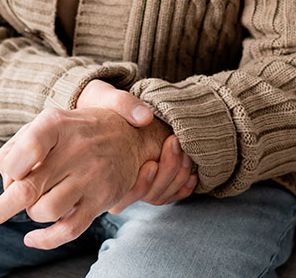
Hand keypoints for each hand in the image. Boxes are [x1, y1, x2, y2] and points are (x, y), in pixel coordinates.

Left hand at [0, 105, 165, 249]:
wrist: (130, 134)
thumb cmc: (77, 130)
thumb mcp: (49, 122)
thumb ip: (20, 146)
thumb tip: (7, 184)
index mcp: (57, 124)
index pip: (23, 151)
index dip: (9, 168)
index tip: (12, 171)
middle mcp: (75, 149)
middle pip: (29, 188)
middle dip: (2, 208)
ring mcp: (91, 175)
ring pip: (45, 211)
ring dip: (32, 213)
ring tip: (35, 204)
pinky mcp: (101, 198)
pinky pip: (69, 229)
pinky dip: (45, 240)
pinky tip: (32, 238)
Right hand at [76, 80, 197, 212]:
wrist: (106, 105)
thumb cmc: (103, 103)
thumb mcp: (108, 98)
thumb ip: (124, 105)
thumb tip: (145, 118)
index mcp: (102, 173)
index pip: (123, 197)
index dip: (142, 185)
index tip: (152, 162)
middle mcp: (119, 184)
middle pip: (149, 196)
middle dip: (167, 172)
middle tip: (175, 142)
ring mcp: (136, 182)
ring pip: (162, 195)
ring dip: (178, 176)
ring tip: (185, 151)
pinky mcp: (151, 178)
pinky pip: (170, 193)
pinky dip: (184, 186)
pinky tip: (193, 173)